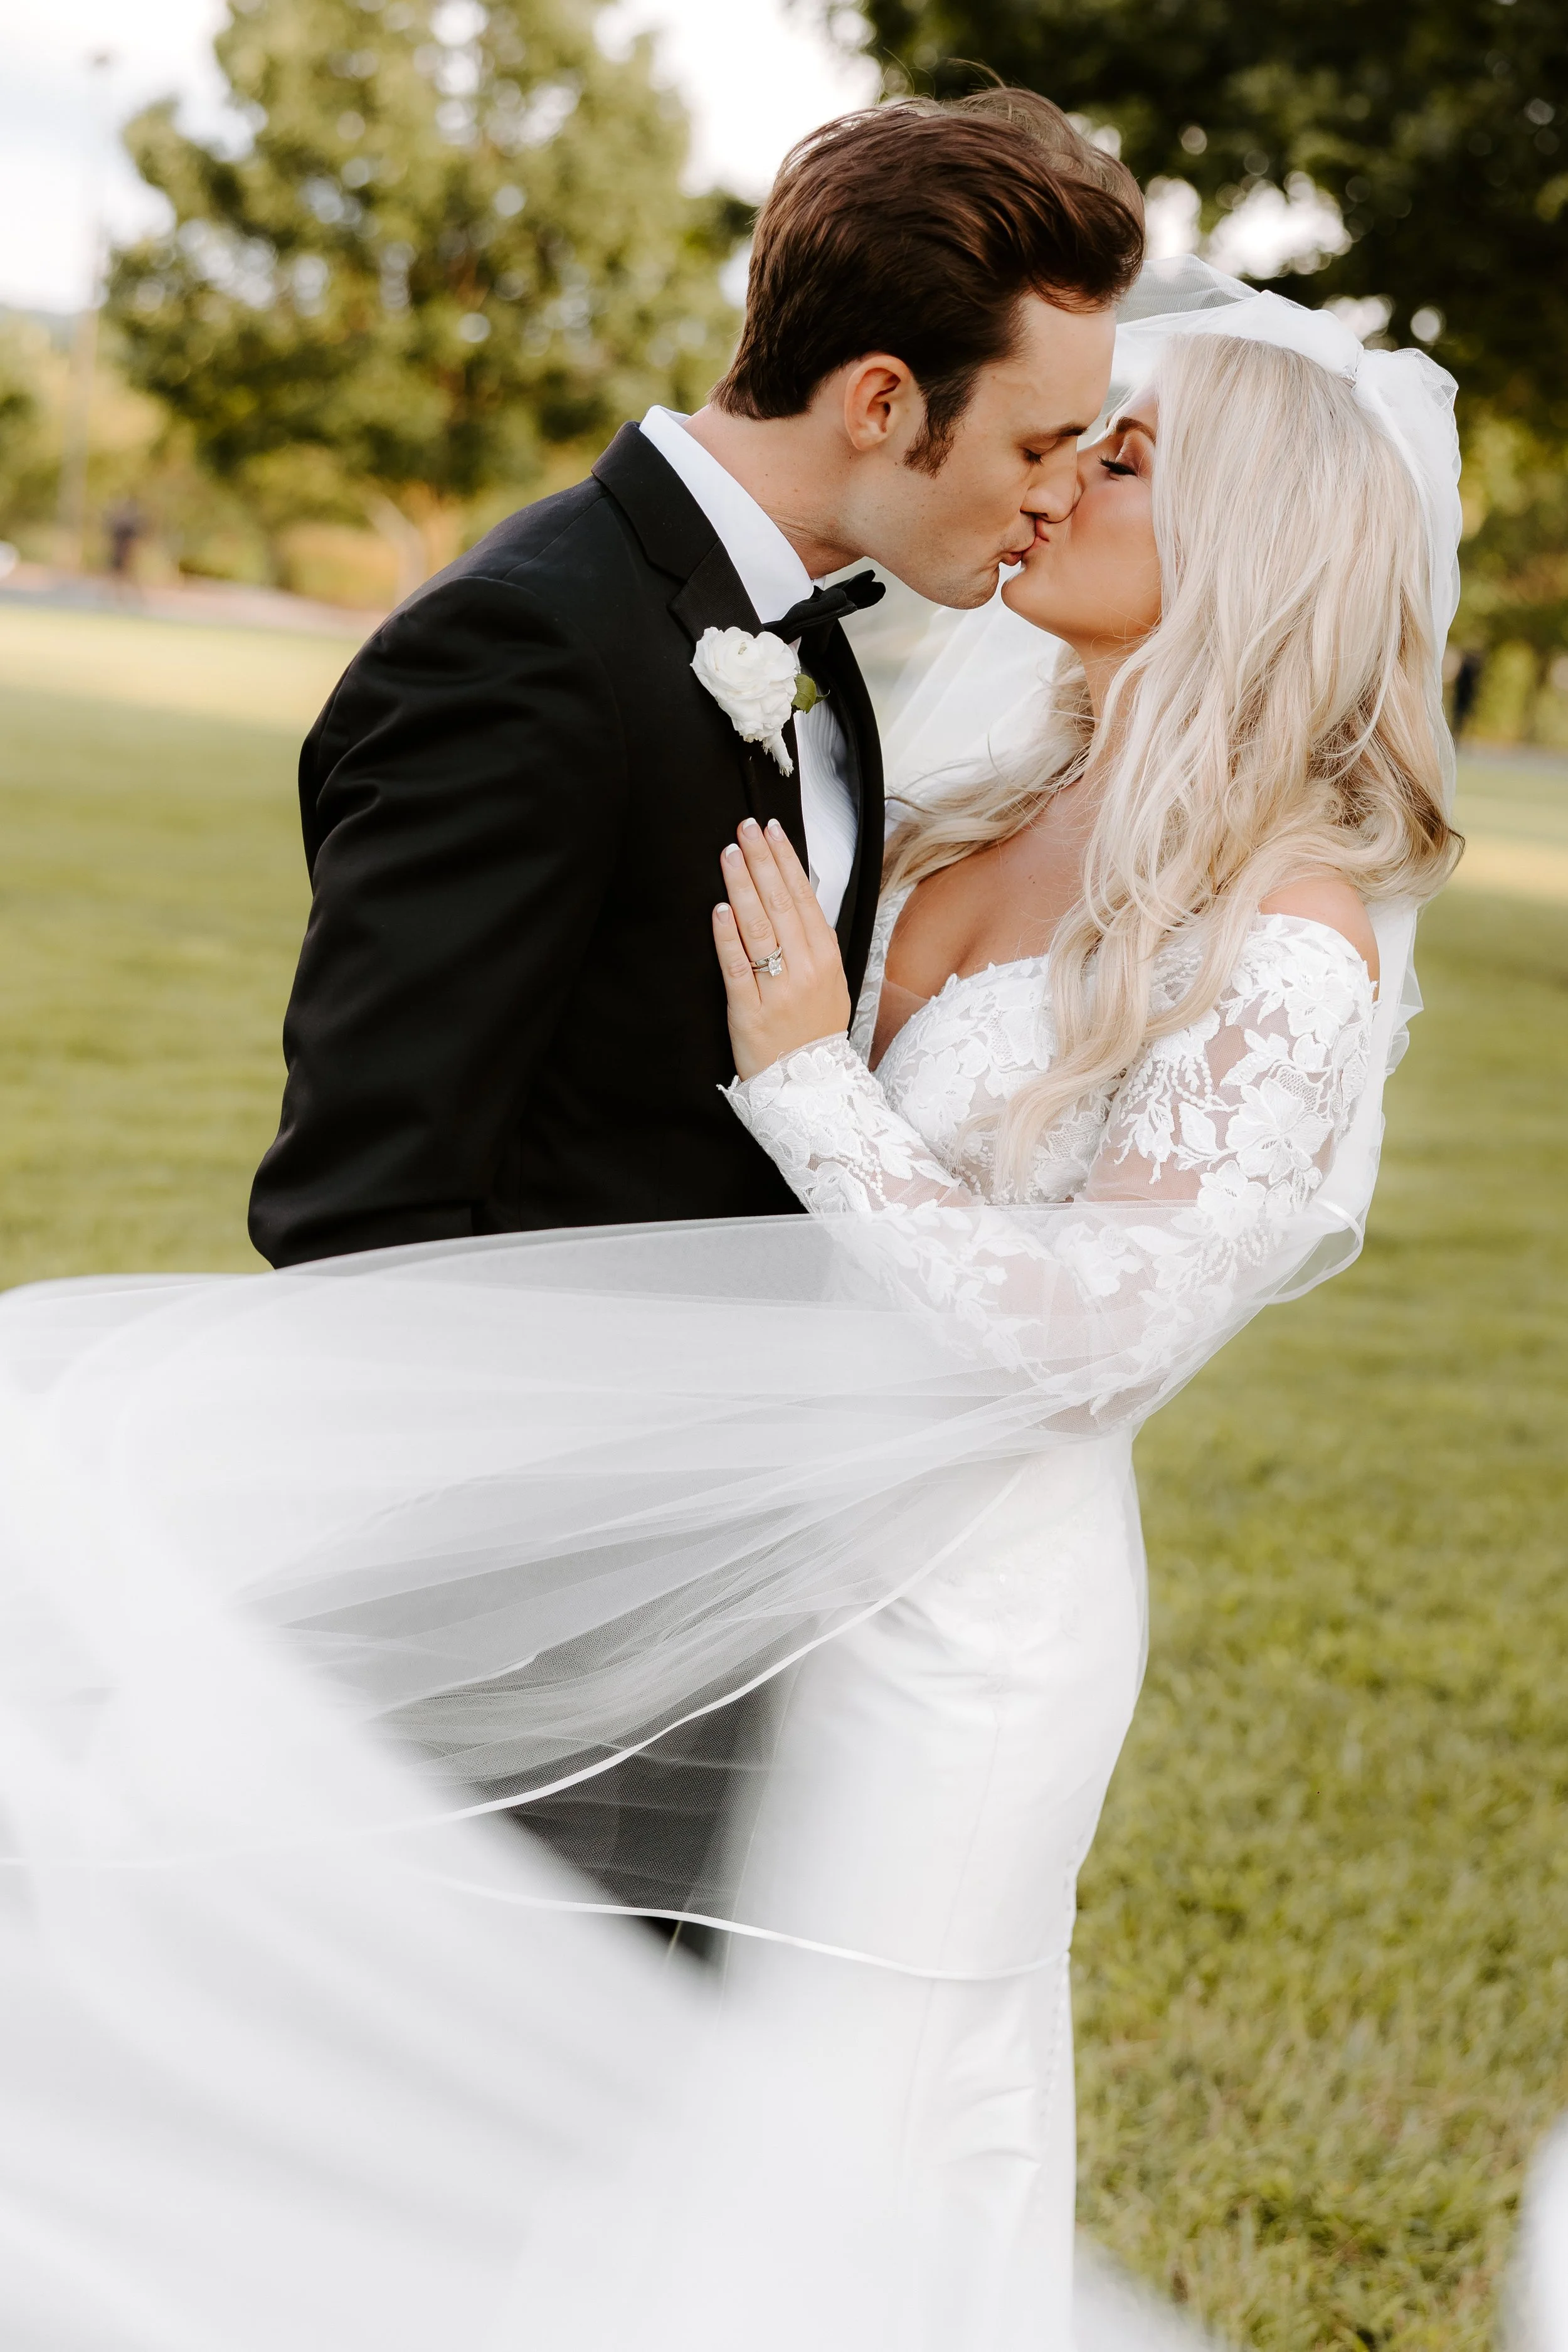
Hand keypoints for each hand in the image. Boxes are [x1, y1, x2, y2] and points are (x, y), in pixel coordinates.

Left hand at [712, 818, 851, 1079]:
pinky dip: (728, 938)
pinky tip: (719, 910)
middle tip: (744, 828)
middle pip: (781, 904)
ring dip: (741, 886)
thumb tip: (797, 895)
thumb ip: (815, 943)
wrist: (810, 1087)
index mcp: (826, 958)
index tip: (771, 830)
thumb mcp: (831, 983)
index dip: (786, 861)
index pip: (804, 897)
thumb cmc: (815, 1031)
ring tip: (728, 854)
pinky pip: (737, 968)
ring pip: (759, 928)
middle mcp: (805, 970)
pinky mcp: (749, 1012)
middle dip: (761, 861)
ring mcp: (777, 990)